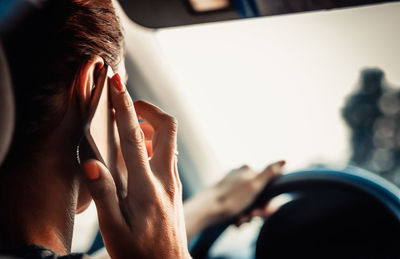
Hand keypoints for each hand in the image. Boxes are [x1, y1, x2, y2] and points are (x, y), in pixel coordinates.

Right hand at [82, 74, 189, 258]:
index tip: (116, 82)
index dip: (124, 106)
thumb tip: (91, 160)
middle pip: (167, 127)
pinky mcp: (174, 185)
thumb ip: (103, 193)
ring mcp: (173, 180)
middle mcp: (166, 177)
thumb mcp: (114, 230)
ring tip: (127, 127)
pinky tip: (136, 154)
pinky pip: (166, 152)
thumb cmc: (139, 254)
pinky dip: (153, 141)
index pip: (134, 136)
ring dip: (150, 123)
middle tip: (127, 104)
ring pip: (169, 139)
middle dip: (148, 107)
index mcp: (147, 186)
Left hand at [184, 161, 284, 239]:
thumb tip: (284, 160)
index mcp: (247, 169)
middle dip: (257, 210)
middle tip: (250, 217)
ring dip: (247, 215)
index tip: (263, 211)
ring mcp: (231, 187)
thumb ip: (269, 172)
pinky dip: (238, 216)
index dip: (268, 202)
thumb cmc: (230, 198)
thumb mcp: (253, 185)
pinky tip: (234, 221)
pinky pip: (238, 208)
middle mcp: (239, 176)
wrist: (205, 211)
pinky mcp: (224, 197)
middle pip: (258, 196)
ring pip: (248, 204)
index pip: (267, 185)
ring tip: (240, 220)